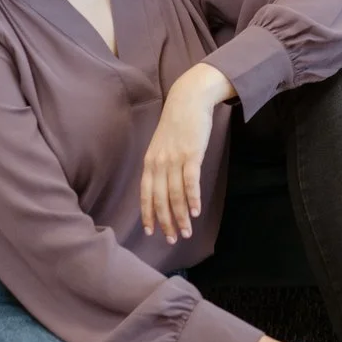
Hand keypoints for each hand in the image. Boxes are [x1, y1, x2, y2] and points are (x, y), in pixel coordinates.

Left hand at [140, 64, 235, 240]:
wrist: (188, 100)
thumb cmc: (177, 124)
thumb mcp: (162, 145)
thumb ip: (161, 165)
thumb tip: (165, 186)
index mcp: (150, 162)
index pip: (146, 195)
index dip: (148, 214)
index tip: (151, 232)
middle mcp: (158, 163)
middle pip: (160, 200)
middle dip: (165, 223)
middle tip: (172, 240)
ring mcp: (174, 159)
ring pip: (175, 195)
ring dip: (180, 217)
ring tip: (187, 232)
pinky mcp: (191, 154)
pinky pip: (190, 182)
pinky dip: (192, 199)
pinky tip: (195, 212)